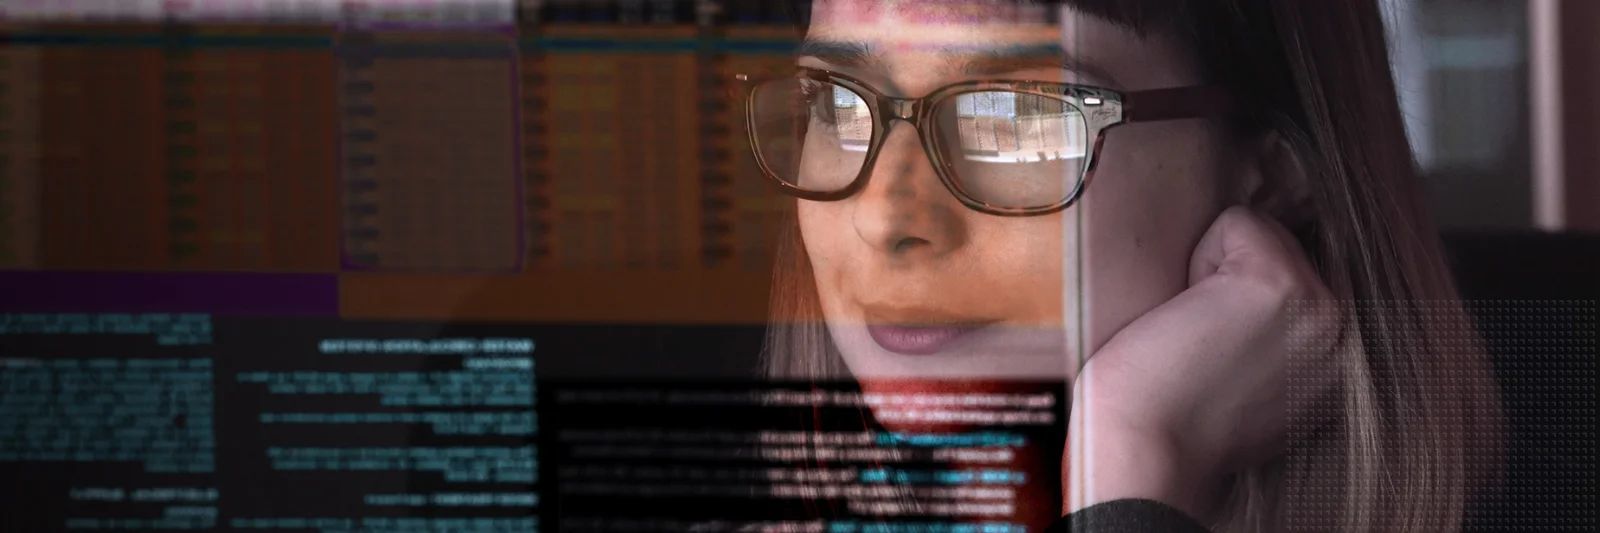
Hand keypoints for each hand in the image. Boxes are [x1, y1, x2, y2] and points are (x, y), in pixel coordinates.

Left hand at [1063, 206, 1344, 519]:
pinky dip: (1198, 259)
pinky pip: (1234, 221)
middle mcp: (1348, 332)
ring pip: (1260, 231)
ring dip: (1214, 272)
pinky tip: (1191, 318)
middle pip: (1287, 244)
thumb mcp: (1262, 382)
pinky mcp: (1279, 283)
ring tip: (1200, 335)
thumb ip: (1286, 337)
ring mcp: (1321, 305)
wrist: (1148, 453)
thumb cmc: (1179, 422)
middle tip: (1208, 346)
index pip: (1312, 272)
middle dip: (1233, 281)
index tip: (1225, 346)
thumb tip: (1267, 284)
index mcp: (1347, 359)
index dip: (1248, 293)